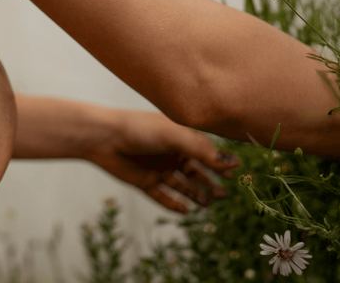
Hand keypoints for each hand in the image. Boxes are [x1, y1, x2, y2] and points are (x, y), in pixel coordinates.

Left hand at [80, 107, 240, 212]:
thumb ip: (202, 150)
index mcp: (180, 137)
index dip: (220, 162)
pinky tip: (186, 210)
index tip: (235, 173)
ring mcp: (159, 168)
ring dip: (196, 195)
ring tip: (208, 204)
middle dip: (211, 183)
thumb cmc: (140, 129)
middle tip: (224, 195)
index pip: (206, 151)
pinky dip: (175, 204)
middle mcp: (171, 153)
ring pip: (183, 186)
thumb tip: (232, 163)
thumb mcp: (174, 136)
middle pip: (197, 172)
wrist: (104, 137)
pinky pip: (164, 197)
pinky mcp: (146, 182)